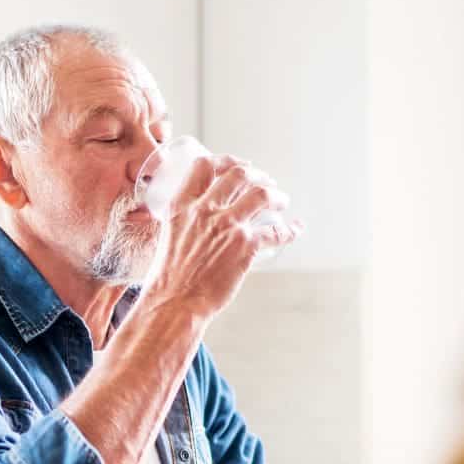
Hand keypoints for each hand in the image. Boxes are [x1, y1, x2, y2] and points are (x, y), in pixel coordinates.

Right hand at [143, 155, 300, 318]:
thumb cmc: (168, 278)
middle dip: (257, 175)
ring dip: (276, 195)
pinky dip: (290, 229)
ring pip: (261, 194)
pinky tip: (295, 229)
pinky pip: (276, 230)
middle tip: (266, 182)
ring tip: (282, 200)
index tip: (239, 166)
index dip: (226, 161)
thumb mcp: (168, 237)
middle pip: (238, 175)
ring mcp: (228, 227)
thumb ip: (183, 224)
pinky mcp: (246, 247)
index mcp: (182, 206)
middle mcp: (205, 210)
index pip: (204, 166)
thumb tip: (196, 224)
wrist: (174, 302)